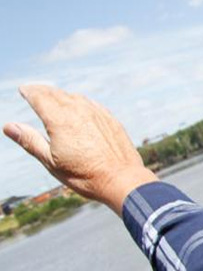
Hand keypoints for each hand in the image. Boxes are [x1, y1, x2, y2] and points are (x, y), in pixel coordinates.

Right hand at [5, 85, 157, 214]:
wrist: (122, 180)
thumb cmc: (85, 175)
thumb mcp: (51, 162)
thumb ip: (30, 141)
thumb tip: (8, 126)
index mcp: (60, 120)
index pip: (39, 97)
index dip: (29, 92)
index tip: (23, 90)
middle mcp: (79, 111)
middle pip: (56, 94)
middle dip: (43, 91)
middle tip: (34, 90)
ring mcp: (97, 114)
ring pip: (75, 97)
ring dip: (62, 95)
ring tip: (54, 97)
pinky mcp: (111, 120)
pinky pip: (92, 104)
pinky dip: (80, 102)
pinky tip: (79, 106)